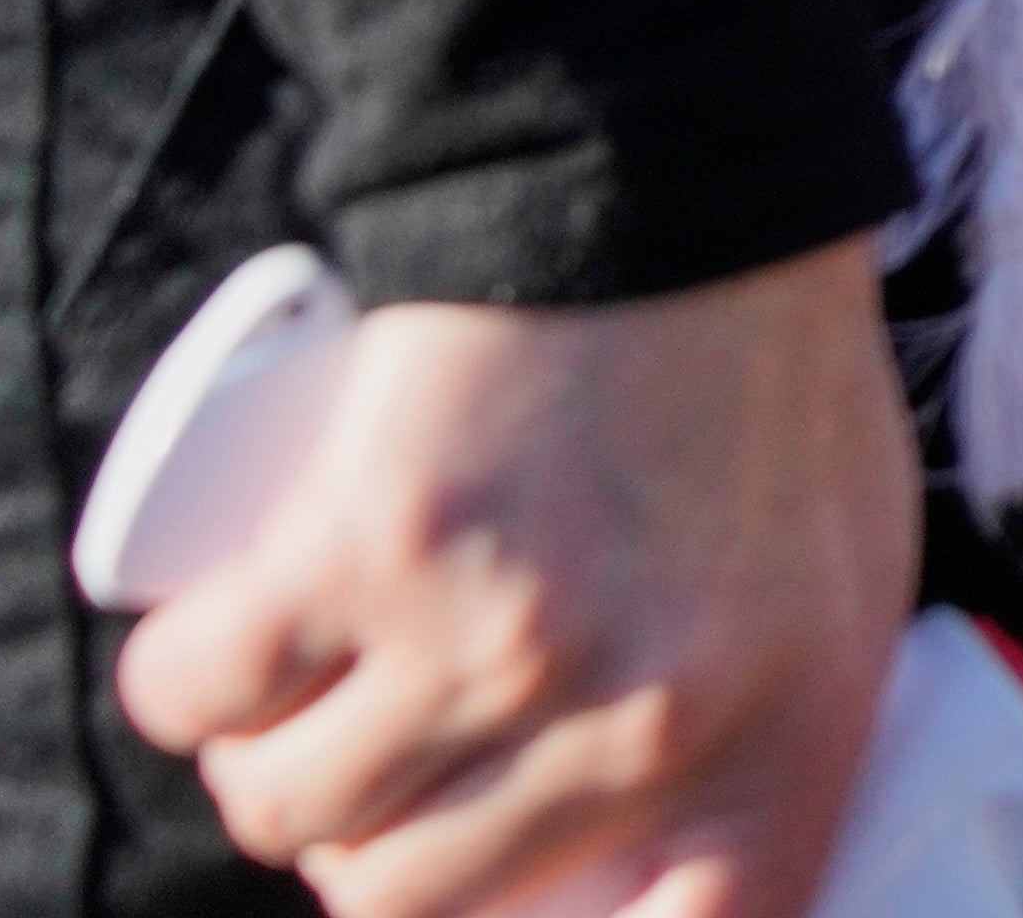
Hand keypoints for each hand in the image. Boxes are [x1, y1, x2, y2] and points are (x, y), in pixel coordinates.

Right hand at [117, 244, 909, 917]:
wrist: (679, 177)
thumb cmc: (758, 368)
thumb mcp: (837, 566)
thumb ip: (768, 715)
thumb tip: (669, 857)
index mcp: (786, 733)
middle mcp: (648, 721)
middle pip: (411, 901)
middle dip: (365, 844)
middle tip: (380, 752)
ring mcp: (501, 647)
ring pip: (288, 812)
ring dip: (267, 766)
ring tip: (311, 677)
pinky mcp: (370, 559)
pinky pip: (200, 697)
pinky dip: (185, 681)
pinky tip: (224, 635)